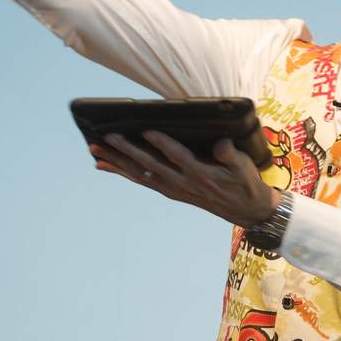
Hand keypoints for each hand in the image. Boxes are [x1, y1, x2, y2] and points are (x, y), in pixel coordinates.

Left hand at [91, 131, 279, 228]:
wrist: (246, 210)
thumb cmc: (245, 183)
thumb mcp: (245, 168)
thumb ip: (231, 155)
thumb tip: (221, 144)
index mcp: (201, 174)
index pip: (177, 156)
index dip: (162, 143)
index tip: (145, 129)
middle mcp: (181, 182)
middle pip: (149, 164)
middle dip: (126, 150)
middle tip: (105, 137)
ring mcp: (172, 188)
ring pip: (139, 173)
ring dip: (116, 161)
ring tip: (94, 149)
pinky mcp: (168, 190)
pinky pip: (140, 180)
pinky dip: (121, 172)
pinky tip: (103, 165)